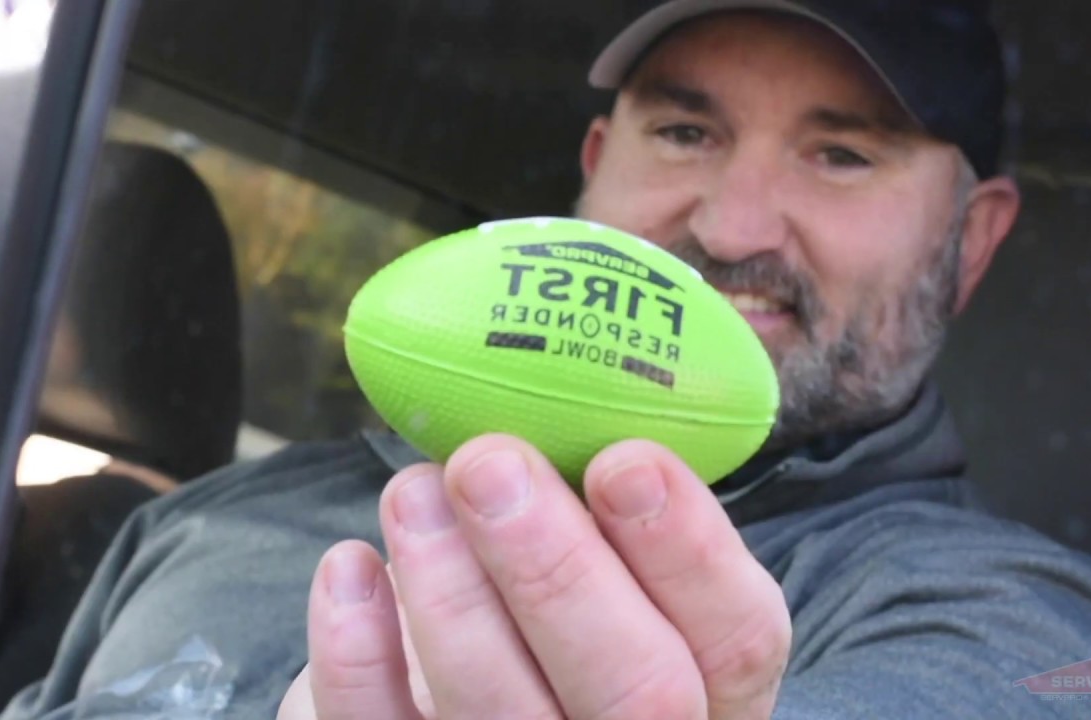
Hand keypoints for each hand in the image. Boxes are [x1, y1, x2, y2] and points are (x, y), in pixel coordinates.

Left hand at [278, 434, 790, 718]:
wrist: (464, 705)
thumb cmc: (559, 609)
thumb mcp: (615, 564)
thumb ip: (613, 510)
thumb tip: (562, 381)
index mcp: (711, 685)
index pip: (739, 637)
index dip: (690, 549)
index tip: (623, 459)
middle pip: (636, 691)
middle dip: (558, 566)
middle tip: (489, 462)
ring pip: (505, 716)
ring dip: (450, 592)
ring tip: (413, 489)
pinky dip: (357, 653)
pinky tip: (350, 568)